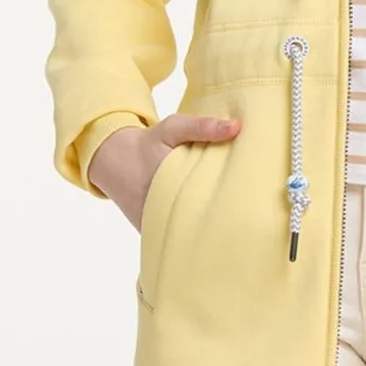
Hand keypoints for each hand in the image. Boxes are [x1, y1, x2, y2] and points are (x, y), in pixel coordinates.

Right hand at [86, 111, 241, 225]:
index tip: (250, 203)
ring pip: (187, 234)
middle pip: (198, 223)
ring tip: (235, 228)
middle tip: (248, 219)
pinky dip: (192, 235)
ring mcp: (154, 225)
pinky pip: (176, 238)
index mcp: (167, 183)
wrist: (115, 160)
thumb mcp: (172, 128)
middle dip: (221, 221)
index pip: (204, 201)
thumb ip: (202, 127)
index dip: (228, 204)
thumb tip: (237, 127)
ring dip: (207, 231)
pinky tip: (213, 232)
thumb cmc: (149, 143)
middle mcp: (159, 210)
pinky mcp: (151, 232)